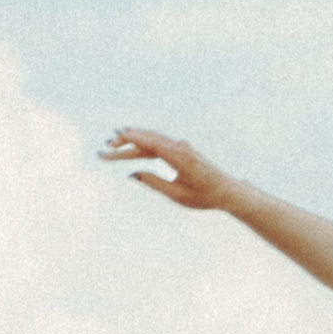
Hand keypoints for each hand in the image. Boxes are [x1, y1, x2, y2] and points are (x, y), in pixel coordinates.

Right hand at [103, 127, 228, 211]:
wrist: (227, 191)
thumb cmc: (203, 196)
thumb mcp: (176, 194)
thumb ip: (153, 183)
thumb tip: (131, 174)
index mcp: (179, 157)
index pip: (151, 143)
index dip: (131, 139)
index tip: (115, 137)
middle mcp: (179, 147)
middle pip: (147, 140)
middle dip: (125, 142)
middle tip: (105, 146)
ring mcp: (181, 147)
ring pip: (152, 140)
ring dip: (133, 141)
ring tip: (113, 144)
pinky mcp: (181, 151)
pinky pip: (159, 144)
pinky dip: (144, 144)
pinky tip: (131, 146)